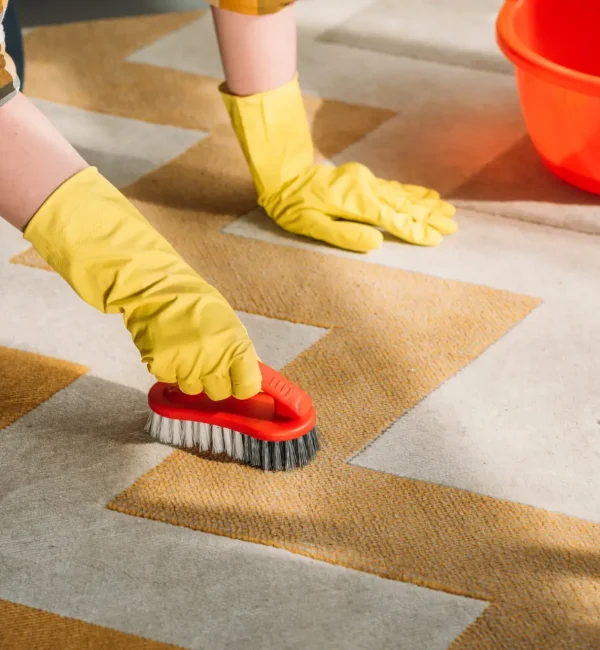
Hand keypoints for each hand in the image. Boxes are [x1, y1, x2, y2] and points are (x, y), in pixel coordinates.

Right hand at [24, 167, 261, 399]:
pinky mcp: (161, 368)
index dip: (242, 386)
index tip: (238, 382)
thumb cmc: (196, 303)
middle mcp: (214, 360)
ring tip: (185, 349)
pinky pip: (170, 379)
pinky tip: (169, 347)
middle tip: (207, 360)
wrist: (155, 289)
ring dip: (190, 375)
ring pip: (193, 389)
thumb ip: (242, 352)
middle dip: (215, 382)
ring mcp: (187, 366)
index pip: (247, 387)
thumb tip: (255, 377)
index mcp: (236, 347)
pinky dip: (169, 368)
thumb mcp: (228, 323)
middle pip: (220, 393)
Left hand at [261, 161, 456, 251]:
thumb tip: (377, 243)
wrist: (283, 175)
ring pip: (402, 195)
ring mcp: (366, 181)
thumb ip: (344, 235)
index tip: (437, 239)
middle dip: (429, 217)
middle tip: (453, 226)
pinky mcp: (363, 179)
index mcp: (356, 202)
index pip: (393, 219)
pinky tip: (425, 194)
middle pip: (404, 205)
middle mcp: (366, 188)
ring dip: (425, 204)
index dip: (415, 230)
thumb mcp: (311, 226)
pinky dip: (411, 191)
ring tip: (447, 210)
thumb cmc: (293, 206)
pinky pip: (393, 186)